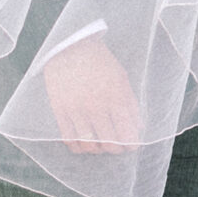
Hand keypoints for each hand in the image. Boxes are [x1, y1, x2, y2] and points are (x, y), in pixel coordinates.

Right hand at [43, 33, 142, 154]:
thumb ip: (131, 104)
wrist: (69, 46)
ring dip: (98, 150)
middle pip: (109, 143)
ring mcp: (76, 109)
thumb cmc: (100, 61)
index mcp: (115, 96)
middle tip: (118, 146)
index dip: (132, 144)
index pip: (127, 132)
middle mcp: (95, 105)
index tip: (132, 144)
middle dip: (117, 149)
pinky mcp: (60, 110)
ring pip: (89, 145)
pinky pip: (69, 139)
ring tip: (101, 145)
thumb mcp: (121, 78)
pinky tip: (84, 144)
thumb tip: (138, 128)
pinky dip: (79, 147)